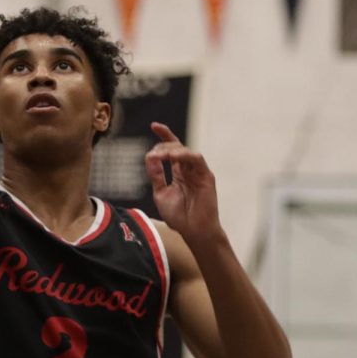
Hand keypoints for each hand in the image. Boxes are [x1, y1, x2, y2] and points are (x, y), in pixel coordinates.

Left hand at [144, 122, 221, 242]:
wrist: (194, 232)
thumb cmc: (179, 216)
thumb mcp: (161, 193)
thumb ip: (156, 175)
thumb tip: (149, 157)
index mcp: (179, 172)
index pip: (171, 149)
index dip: (164, 135)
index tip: (154, 125)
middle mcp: (189, 169)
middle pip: (177, 146)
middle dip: (163, 146)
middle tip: (153, 155)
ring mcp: (198, 172)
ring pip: (186, 151)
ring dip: (172, 149)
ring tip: (161, 154)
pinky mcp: (206, 176)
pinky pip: (197, 159)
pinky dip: (185, 155)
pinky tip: (174, 156)